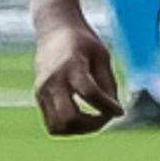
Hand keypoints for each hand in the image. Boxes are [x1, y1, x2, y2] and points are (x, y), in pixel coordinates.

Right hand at [33, 17, 124, 134]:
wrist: (54, 30)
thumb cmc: (83, 42)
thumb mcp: (102, 56)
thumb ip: (108, 84)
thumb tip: (115, 112)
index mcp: (71, 66)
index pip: (90, 93)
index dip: (108, 107)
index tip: (121, 111)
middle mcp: (53, 80)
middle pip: (69, 117)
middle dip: (92, 125)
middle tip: (107, 117)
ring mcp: (42, 90)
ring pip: (58, 126)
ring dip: (81, 130)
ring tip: (96, 120)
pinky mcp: (38, 97)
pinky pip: (53, 124)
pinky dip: (70, 128)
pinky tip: (84, 118)